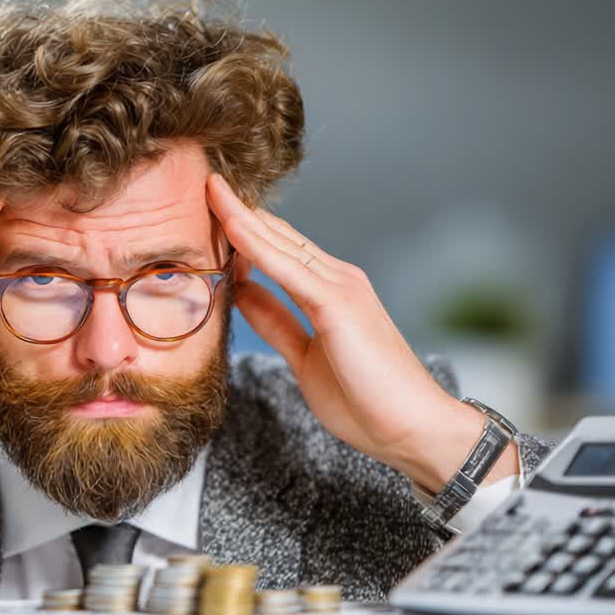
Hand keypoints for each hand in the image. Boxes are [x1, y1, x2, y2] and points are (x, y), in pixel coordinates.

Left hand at [206, 174, 512, 491]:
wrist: (411, 428)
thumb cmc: (366, 401)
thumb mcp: (304, 357)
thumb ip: (276, 323)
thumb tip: (242, 295)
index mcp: (331, 291)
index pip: (279, 249)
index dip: (245, 230)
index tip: (209, 213)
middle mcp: (337, 279)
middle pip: (277, 236)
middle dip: (238, 211)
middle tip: (202, 186)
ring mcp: (340, 287)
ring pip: (279, 243)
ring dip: (242, 216)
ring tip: (209, 189)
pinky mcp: (338, 302)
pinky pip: (286, 268)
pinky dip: (255, 245)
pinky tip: (230, 226)